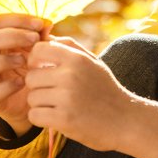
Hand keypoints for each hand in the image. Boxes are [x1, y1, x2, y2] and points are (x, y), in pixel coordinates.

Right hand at [0, 13, 45, 135]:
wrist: (33, 99)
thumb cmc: (32, 67)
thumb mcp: (38, 50)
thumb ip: (41, 37)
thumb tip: (47, 24)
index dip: (18, 19)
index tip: (40, 23)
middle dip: (13, 36)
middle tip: (35, 39)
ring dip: (4, 60)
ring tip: (25, 61)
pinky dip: (9, 85)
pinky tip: (24, 81)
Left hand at [25, 40, 157, 157]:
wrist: (126, 121)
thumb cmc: (105, 90)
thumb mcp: (93, 62)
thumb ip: (69, 47)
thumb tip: (44, 37)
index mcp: (77, 59)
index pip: (38, 50)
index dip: (34, 60)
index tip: (42, 70)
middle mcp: (70, 75)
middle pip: (31, 77)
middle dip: (37, 87)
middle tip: (53, 94)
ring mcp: (67, 98)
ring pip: (31, 98)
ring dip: (40, 104)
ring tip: (58, 106)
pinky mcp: (64, 119)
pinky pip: (34, 115)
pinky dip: (41, 119)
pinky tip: (56, 118)